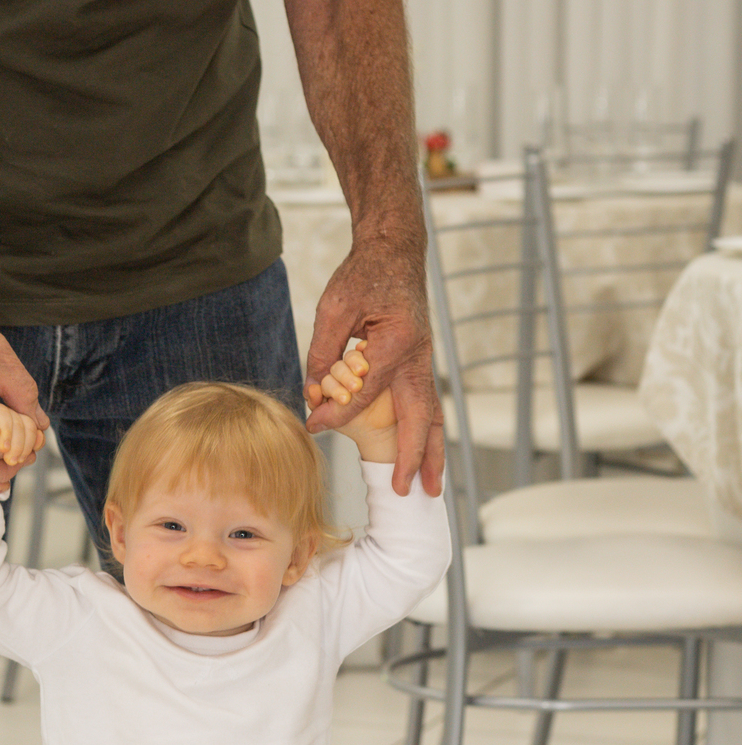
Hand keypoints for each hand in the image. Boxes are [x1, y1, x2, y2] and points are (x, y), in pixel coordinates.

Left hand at [303, 234, 442, 495]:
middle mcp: (417, 357)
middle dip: (415, 457)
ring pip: (432, 416)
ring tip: (430, 489)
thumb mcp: (334, 308)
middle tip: (407, 492)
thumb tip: (313, 395)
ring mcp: (423, 362)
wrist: (394, 251)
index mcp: (396, 342)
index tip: (313, 425)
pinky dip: (426, 435)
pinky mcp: (419, 365)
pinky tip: (421, 457)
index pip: (365, 393)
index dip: (337, 414)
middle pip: (421, 417)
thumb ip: (323, 353)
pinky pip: (426, 406)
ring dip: (431, 454)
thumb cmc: (363, 274)